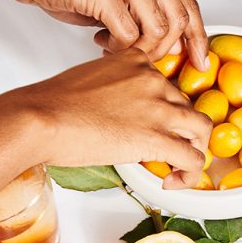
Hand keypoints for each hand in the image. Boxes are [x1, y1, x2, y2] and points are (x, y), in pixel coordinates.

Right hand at [0, 0, 208, 67]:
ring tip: (115, 49)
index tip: (200, 60)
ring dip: (139, 51)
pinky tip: (101, 43)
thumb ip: (139, 4)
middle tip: (147, 63)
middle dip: (167, 51)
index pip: (187, 2)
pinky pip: (128, 36)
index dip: (197, 36)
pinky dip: (118, 49)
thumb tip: (159, 40)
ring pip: (156, 30)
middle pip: (178, 19)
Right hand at [13, 49, 211, 188]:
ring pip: (201, 129)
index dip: (164, 109)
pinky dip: (189, 174)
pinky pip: (192, 158)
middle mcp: (153, 79)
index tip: (154, 125)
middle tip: (165, 151)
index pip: (166, 83)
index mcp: (136, 60)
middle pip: (185, 105)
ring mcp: (158, 107)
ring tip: (177, 168)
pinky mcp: (157, 137)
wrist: (40, 118)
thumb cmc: (52, 105)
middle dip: (179, 131)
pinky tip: (172, 182)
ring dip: (193, 150)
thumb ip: (114, 90)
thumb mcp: (89, 79)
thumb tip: (118, 117)